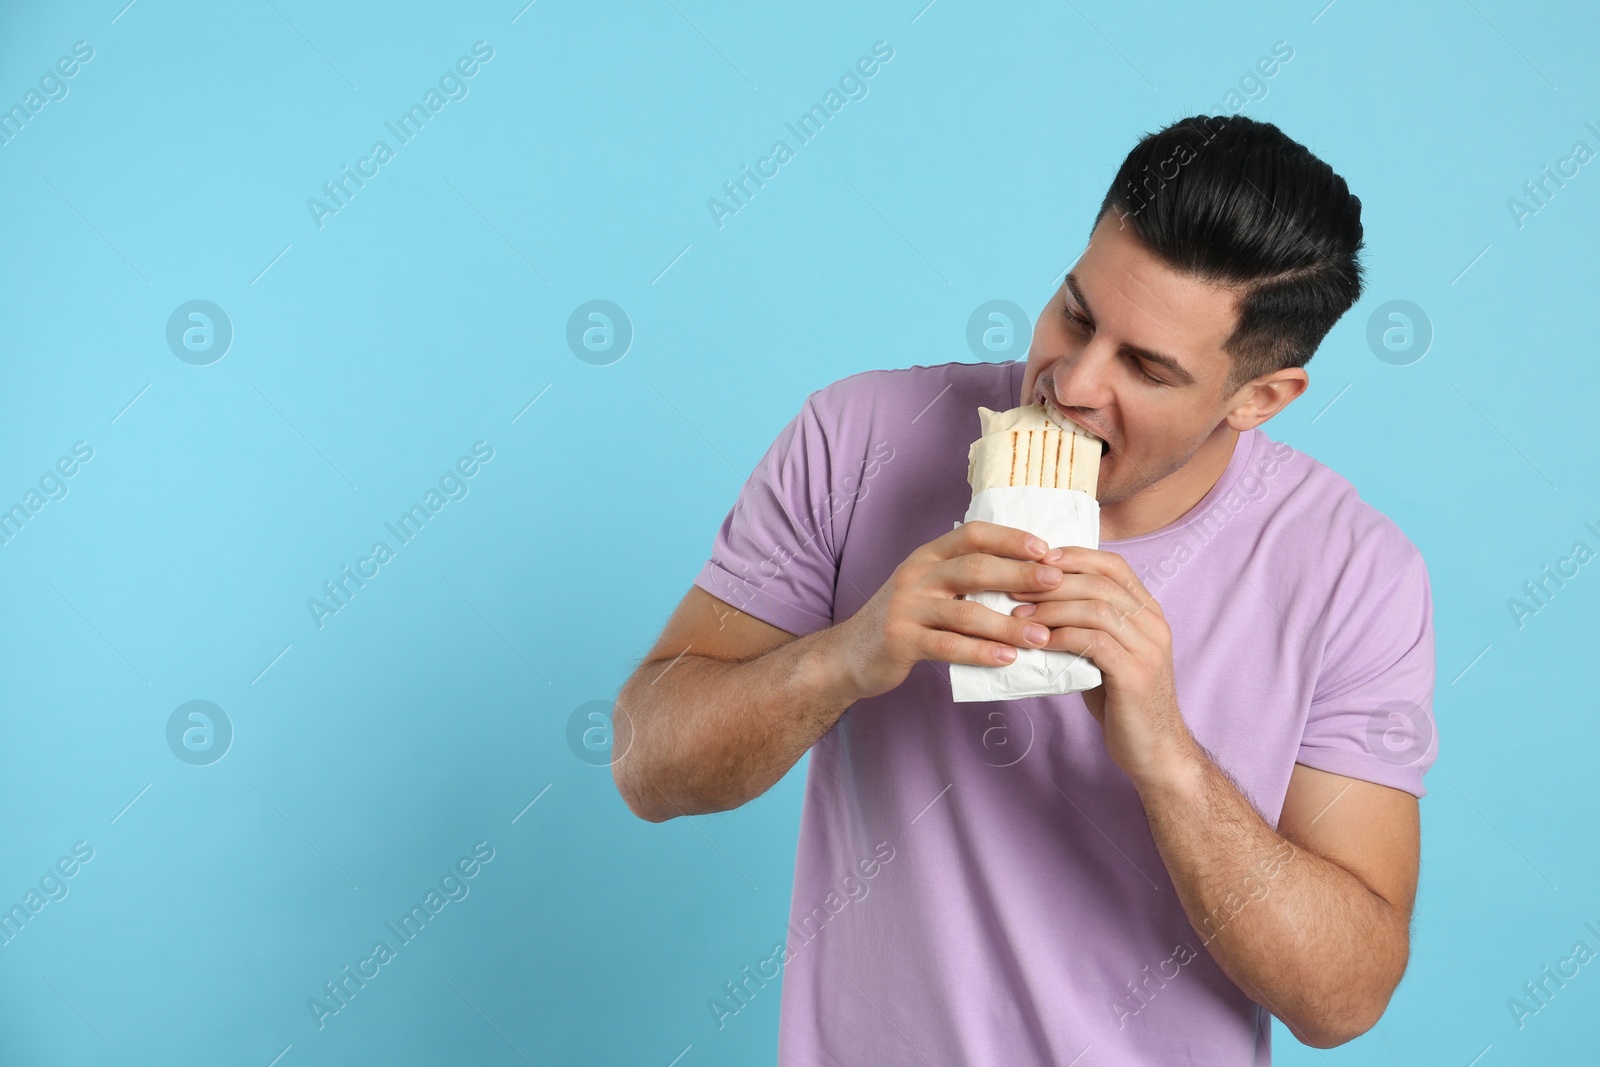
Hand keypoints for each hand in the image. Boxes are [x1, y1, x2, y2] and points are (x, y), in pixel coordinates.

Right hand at [830, 521, 1067, 701]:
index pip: (973, 534)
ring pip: (966, 612)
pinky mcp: (901, 639)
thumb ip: (965, 577)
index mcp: (928, 555)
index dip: (1011, 538)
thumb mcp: (928, 586)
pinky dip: (981, 652)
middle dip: (1019, 574)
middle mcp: (916, 574)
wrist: (850, 653)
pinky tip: (1008, 659)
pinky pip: (948, 646)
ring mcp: (906, 607)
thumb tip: (1029, 574)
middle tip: (1057, 583)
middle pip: (975, 567)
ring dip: (1008, 624)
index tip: (1047, 550)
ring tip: (1042, 636)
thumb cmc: (904, 619)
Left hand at [1010, 546, 1197, 785]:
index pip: (1113, 565)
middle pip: (1100, 583)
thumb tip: (1036, 603)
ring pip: (1096, 609)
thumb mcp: (1106, 654)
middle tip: (1014, 588)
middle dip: (1052, 582)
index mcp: (1148, 613)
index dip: (1074, 557)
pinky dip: (1061, 636)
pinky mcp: (1136, 674)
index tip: (1037, 561)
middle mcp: (1153, 624)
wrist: (1154, 749)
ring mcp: (1148, 649)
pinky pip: (1093, 642)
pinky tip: (1038, 642)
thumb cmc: (1122, 701)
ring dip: (1051, 609)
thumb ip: (1086, 626)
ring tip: (1019, 616)